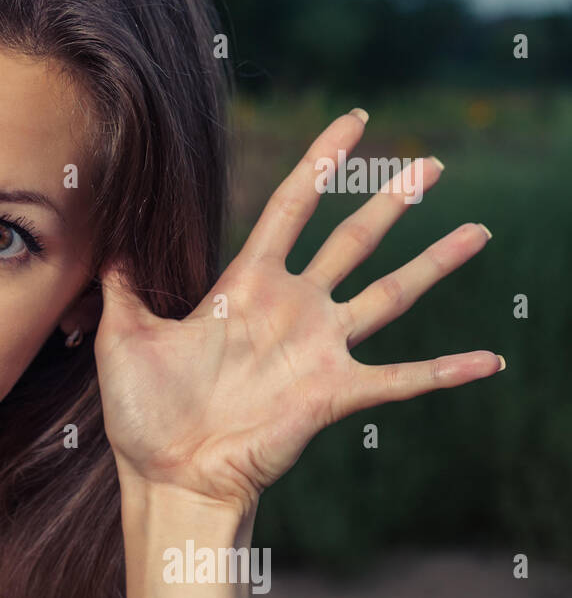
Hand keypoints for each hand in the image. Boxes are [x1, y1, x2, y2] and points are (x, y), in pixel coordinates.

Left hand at [96, 109, 501, 514]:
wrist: (169, 476)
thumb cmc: (143, 412)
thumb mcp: (125, 335)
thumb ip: (124, 284)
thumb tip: (105, 235)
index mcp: (245, 286)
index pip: (291, 207)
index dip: (321, 163)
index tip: (352, 121)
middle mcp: (291, 309)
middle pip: (353, 240)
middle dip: (392, 201)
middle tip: (432, 164)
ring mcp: (318, 349)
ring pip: (390, 294)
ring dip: (435, 264)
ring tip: (478, 231)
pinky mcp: (334, 394)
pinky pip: (401, 379)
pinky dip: (445, 371)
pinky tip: (490, 359)